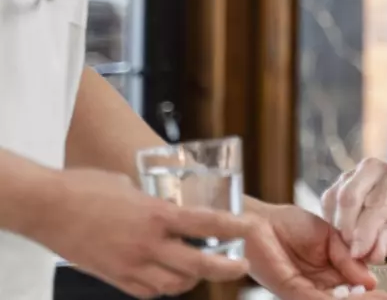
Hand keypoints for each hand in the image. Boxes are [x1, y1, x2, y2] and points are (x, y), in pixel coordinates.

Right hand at [28, 168, 251, 297]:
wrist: (47, 207)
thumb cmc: (87, 187)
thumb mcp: (132, 185)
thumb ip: (154, 200)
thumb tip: (169, 205)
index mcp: (156, 215)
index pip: (206, 224)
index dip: (234, 229)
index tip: (251, 229)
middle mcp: (147, 244)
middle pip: (198, 265)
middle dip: (225, 268)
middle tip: (240, 267)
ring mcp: (129, 264)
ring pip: (173, 285)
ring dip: (192, 280)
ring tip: (201, 270)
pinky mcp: (113, 277)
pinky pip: (146, 291)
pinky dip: (161, 287)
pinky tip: (166, 277)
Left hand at [245, 200, 378, 299]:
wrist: (261, 220)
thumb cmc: (290, 224)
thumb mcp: (331, 237)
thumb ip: (348, 257)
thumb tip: (368, 279)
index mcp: (330, 274)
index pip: (356, 289)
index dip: (374, 293)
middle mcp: (319, 287)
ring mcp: (305, 291)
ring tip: (385, 298)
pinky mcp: (292, 291)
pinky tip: (361, 295)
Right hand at [321, 158, 386, 264]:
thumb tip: (373, 254)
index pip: (378, 202)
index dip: (366, 231)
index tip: (358, 254)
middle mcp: (374, 167)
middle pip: (351, 196)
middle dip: (348, 228)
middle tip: (350, 253)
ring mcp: (352, 173)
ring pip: (336, 199)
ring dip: (338, 228)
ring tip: (348, 247)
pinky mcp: (336, 183)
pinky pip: (327, 203)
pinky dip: (332, 224)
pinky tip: (343, 237)